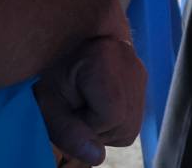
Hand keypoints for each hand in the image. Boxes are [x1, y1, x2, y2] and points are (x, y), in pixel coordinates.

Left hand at [35, 33, 144, 165]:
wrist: (68, 36)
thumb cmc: (54, 66)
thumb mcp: (49, 100)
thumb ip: (67, 130)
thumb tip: (96, 157)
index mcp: (107, 59)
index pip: (110, 116)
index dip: (86, 121)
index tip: (69, 106)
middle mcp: (133, 65)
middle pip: (125, 125)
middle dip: (97, 128)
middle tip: (76, 107)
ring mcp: (141, 74)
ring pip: (130, 127)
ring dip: (105, 127)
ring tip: (86, 105)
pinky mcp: (142, 81)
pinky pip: (131, 118)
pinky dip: (113, 120)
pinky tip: (97, 104)